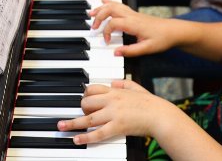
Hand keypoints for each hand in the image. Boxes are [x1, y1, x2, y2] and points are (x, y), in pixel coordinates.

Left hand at [57, 80, 174, 143]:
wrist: (160, 115)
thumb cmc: (150, 103)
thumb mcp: (136, 88)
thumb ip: (123, 83)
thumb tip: (113, 82)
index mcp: (115, 91)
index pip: (92, 89)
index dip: (84, 94)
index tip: (82, 99)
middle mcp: (111, 101)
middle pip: (87, 102)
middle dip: (80, 108)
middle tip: (77, 113)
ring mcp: (113, 114)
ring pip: (87, 118)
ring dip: (72, 123)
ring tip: (61, 126)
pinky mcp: (117, 127)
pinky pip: (97, 133)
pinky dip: (85, 137)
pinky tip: (76, 139)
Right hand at [89, 0, 177, 55]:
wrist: (174, 31)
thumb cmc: (163, 39)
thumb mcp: (147, 49)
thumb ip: (130, 51)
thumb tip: (115, 52)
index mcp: (133, 24)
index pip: (112, 23)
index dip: (106, 32)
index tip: (106, 42)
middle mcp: (131, 16)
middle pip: (110, 9)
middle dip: (98, 16)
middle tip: (93, 26)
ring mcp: (132, 13)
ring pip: (113, 5)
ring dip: (101, 8)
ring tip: (91, 13)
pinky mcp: (134, 13)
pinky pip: (119, 4)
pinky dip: (109, 2)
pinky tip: (103, 0)